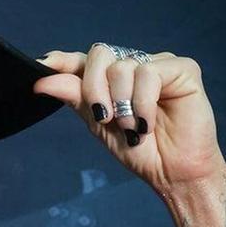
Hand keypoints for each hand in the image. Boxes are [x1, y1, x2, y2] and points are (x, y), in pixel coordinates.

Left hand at [33, 44, 225, 195]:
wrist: (171, 172)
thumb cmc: (139, 150)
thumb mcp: (98, 124)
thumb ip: (76, 98)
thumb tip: (43, 80)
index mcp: (112, 79)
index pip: (83, 61)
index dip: (64, 60)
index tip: (44, 64)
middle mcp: (134, 66)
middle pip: (99, 55)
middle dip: (94, 89)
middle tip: (104, 118)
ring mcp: (158, 65)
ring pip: (122, 66)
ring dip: (122, 103)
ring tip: (132, 127)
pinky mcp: (182, 69)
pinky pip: (148, 72)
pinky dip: (142, 103)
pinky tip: (147, 123)